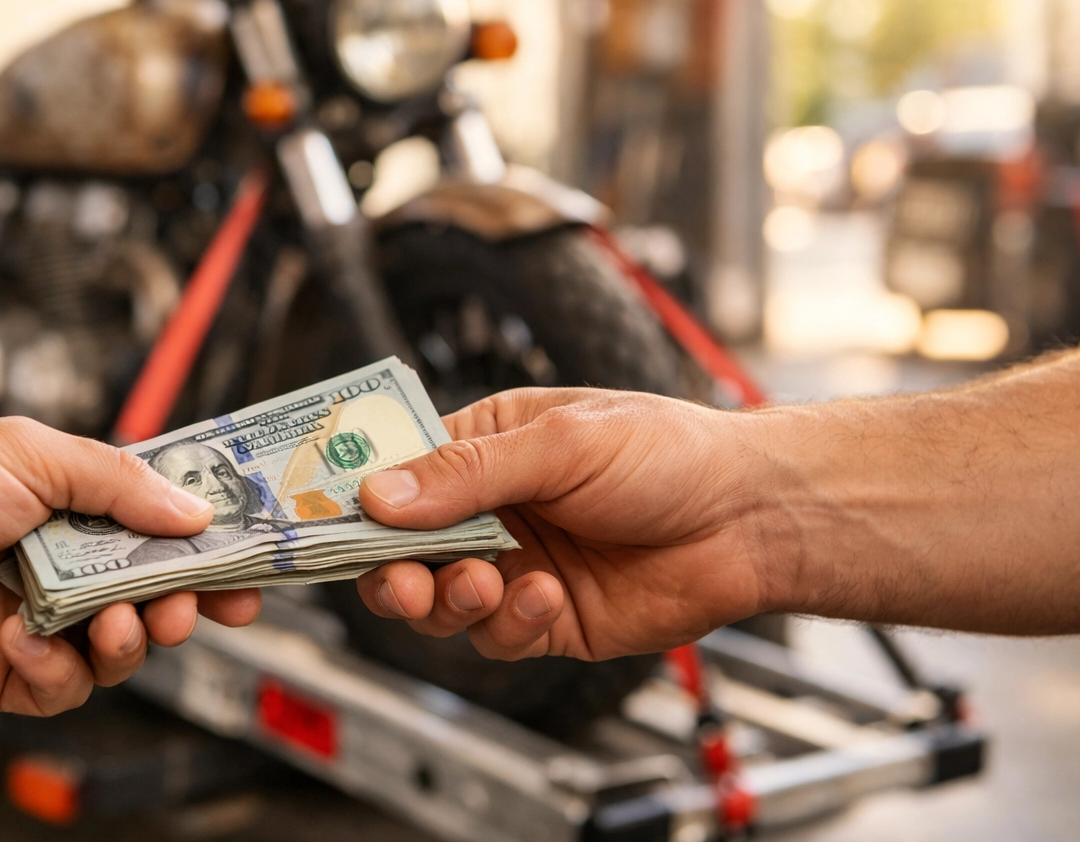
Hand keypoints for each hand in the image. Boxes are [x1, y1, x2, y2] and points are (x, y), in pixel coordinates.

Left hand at [0, 417, 261, 714]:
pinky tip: (25, 640)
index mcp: (80, 505)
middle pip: (160, 593)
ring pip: (124, 650)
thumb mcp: (30, 455)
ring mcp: (43, 621)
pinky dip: (57, 670)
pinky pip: (66, 689)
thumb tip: (194, 513)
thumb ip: (118, 482)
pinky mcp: (10, 673)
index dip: (212, 544)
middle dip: (190, 601)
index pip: (166, 526)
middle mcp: (70, 564)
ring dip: (133, 639)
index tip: (253, 556)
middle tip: (199, 602)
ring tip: (116, 621)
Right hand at [355, 389, 778, 661]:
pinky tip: (544, 597)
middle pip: (402, 548)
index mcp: (485, 445)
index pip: (396, 470)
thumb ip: (467, 473)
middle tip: (401, 578)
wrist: (752, 518)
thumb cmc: (669, 453)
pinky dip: (510, 623)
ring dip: (451, 599)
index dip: (357, 497)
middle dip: (393, 568)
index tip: (327, 519)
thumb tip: (380, 493)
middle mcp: (493, 508)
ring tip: (488, 582)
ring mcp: (516, 566)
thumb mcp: (561, 443)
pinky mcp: (546, 621)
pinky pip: (496, 637)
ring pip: (440, 601)